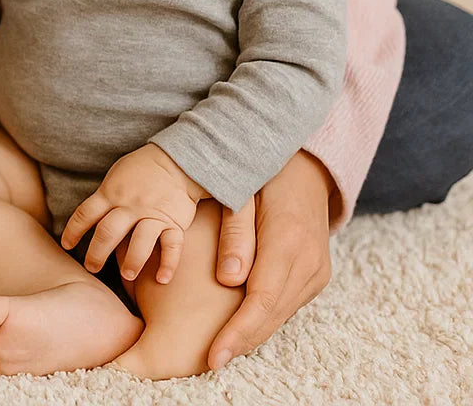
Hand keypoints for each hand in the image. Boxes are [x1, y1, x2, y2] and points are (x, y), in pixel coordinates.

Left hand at [60, 143, 208, 283]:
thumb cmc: (141, 169)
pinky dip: (168, 264)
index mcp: (112, 193)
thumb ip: (104, 197)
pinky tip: (162, 279)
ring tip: (127, 275)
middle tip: (91, 268)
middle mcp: (130, 205)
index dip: (73, 231)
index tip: (66, 245)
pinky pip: (172, 245)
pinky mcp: (175, 222)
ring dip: (132, 261)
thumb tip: (89, 218)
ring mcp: (153, 213)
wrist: (176, 161)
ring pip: (140, 241)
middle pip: (108, 232)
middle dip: (97, 253)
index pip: (86, 213)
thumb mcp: (116, 176)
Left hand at [207, 150, 333, 369]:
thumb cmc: (265, 172)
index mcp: (289, 241)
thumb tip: (229, 281)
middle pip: (272, 315)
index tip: (214, 356)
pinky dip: (264, 318)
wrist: (307, 165)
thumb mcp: (243, 192)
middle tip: (210, 362)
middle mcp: (309, 262)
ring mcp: (317, 270)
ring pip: (281, 314)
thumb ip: (235, 234)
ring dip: (253, 334)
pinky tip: (241, 326)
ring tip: (220, 351)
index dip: (237, 332)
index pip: (261, 301)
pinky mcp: (316, 274)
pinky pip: (287, 303)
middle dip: (241, 342)